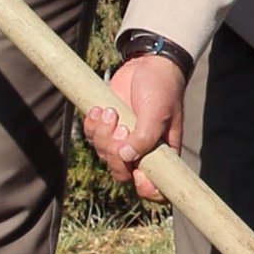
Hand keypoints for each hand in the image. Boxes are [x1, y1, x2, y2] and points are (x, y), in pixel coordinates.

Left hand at [86, 51, 186, 193]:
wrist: (148, 64)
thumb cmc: (161, 89)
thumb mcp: (158, 112)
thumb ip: (145, 137)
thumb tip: (126, 157)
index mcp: (162, 155)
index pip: (156, 187)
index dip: (147, 189)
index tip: (139, 173)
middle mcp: (142, 152)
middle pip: (121, 172)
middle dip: (115, 152)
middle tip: (123, 126)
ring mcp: (122, 140)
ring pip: (104, 155)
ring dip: (103, 135)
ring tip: (111, 111)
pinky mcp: (107, 127)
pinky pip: (91, 137)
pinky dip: (92, 125)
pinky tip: (99, 108)